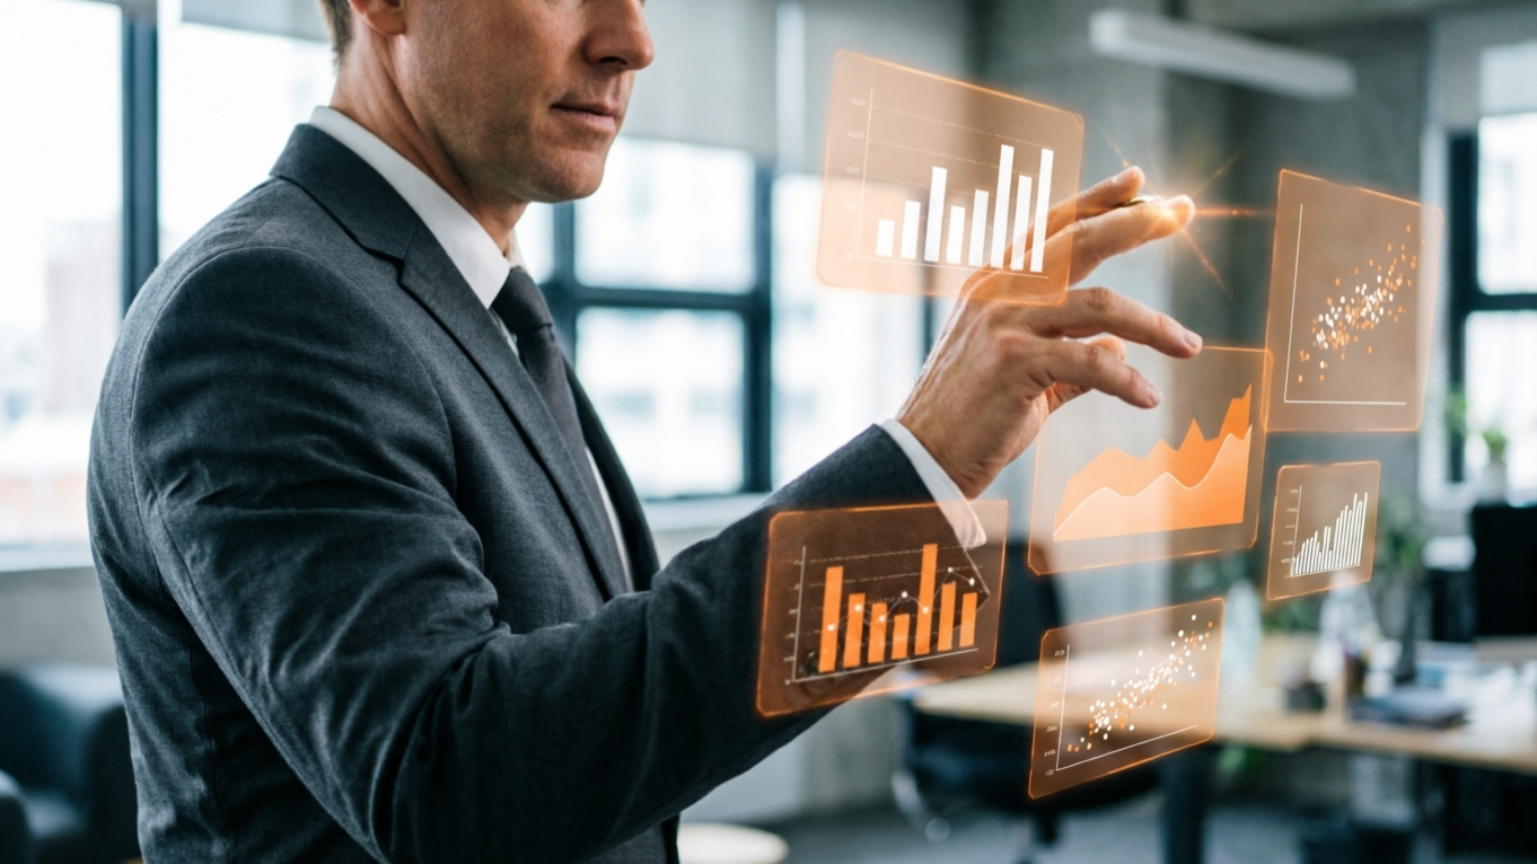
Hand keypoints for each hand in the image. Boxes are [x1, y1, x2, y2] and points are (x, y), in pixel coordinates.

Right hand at [897, 167, 1199, 497]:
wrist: (925, 457)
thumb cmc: (974, 418)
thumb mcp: (1025, 374)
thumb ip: (1071, 357)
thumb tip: (1118, 346)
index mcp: (995, 284)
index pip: (1053, 227)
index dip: (1098, 200)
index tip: (1141, 181)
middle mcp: (998, 292)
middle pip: (1080, 241)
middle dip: (1137, 223)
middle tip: (1182, 210)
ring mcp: (1004, 324)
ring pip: (1101, 304)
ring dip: (1155, 325)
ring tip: (1190, 346)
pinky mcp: (1014, 363)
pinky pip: (1092, 363)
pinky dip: (1128, 381)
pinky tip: (1148, 398)